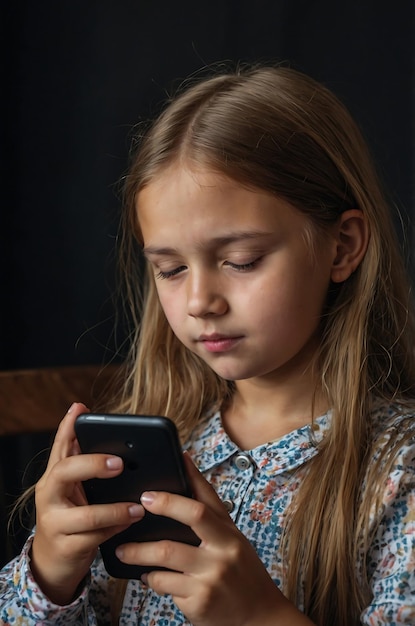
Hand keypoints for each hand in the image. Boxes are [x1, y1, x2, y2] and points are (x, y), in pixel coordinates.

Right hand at [31, 403, 144, 604]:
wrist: (51, 564)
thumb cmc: (70, 519)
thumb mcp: (73, 491)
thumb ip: (86, 467)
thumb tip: (114, 441)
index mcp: (53, 478)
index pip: (59, 446)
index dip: (68, 426)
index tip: (82, 409)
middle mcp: (49, 496)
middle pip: (65, 472)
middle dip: (93, 464)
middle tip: (120, 463)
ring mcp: (55, 523)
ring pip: (86, 515)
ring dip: (116, 509)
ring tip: (138, 506)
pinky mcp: (66, 547)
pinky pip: (95, 538)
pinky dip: (116, 529)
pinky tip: (131, 523)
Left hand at [116, 453, 313, 625]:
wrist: (259, 617)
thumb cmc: (242, 571)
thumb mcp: (232, 538)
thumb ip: (209, 507)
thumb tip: (186, 463)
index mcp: (229, 534)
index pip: (203, 505)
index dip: (178, 492)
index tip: (152, 489)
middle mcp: (222, 552)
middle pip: (187, 523)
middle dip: (161, 508)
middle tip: (137, 507)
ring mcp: (210, 578)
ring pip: (166, 556)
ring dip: (138, 553)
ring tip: (123, 551)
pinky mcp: (198, 602)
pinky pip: (164, 585)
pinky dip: (150, 579)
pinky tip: (146, 575)